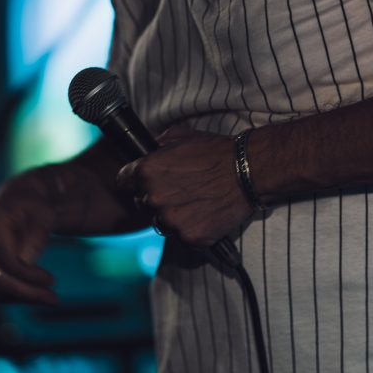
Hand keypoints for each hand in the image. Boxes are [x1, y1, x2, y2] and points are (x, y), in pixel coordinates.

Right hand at [0, 167, 63, 304]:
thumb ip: (38, 233)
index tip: (54, 281)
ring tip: (47, 298)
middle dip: (28, 293)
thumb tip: (26, 260)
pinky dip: (11, 295)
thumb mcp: (45, 213)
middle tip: (54, 300)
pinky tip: (32, 294)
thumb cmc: (35, 206)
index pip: (9, 263)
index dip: (32, 277)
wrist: (17, 200)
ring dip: (21, 298)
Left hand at [116, 128, 252, 246]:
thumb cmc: (217, 152)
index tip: (145, 180)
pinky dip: (191, 227)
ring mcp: (171, 220)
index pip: (123, 181)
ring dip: (172, 215)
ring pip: (161, 222)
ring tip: (195, 201)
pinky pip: (182, 236)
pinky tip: (205, 213)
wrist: (248, 172)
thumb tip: (149, 151)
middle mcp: (154, 197)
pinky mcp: (189, 236)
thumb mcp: (182, 136)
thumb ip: (158, 145)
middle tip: (179, 189)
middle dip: (155, 197)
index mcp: (147, 171)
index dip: (134, 179)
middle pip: (142, 203)